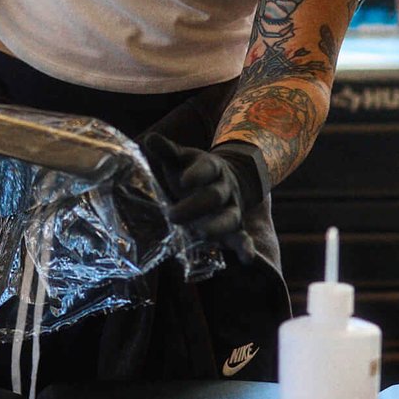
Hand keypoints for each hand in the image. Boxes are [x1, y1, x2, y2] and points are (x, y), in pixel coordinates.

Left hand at [140, 135, 267, 250]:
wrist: (228, 180)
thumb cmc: (194, 171)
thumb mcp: (182, 159)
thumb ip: (167, 151)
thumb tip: (150, 139)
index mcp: (211, 167)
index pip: (207, 168)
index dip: (197, 174)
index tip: (184, 181)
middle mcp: (224, 188)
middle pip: (214, 196)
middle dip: (195, 206)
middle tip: (172, 216)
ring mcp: (231, 209)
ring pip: (230, 218)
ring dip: (217, 228)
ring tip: (202, 235)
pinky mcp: (234, 229)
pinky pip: (242, 238)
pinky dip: (246, 248)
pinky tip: (247, 259)